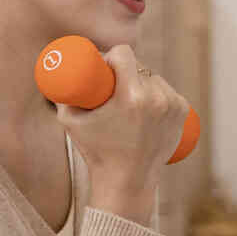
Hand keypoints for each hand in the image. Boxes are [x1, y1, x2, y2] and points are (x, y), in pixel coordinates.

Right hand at [56, 43, 187, 205]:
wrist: (127, 181)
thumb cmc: (96, 152)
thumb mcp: (70, 122)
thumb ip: (61, 94)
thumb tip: (53, 70)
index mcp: (131, 96)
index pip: (124, 54)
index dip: (112, 56)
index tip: (105, 67)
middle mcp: (156, 98)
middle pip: (139, 66)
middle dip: (126, 71)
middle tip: (113, 83)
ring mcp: (172, 105)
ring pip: (154, 78)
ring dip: (143, 82)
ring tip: (130, 98)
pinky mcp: (182, 112)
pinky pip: (168, 90)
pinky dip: (159, 92)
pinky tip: (149, 101)